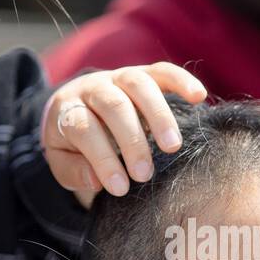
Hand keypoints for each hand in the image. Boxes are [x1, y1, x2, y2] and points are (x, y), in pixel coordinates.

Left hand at [41, 63, 205, 205]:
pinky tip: (199, 96)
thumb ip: (73, 172)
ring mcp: (118, 77)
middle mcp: (92, 87)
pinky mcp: (142, 73)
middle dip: (131, 141)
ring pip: (139, 85)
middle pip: (113, 105)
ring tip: (172, 147)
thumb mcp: (61, 162)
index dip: (101, 158)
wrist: (75, 111)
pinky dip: (181, 80)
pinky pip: (162, 71)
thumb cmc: (72, 144)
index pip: (83, 128)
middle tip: (145, 174)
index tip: (120, 188)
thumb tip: (97, 180)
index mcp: (66, 108)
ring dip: (158, 115)